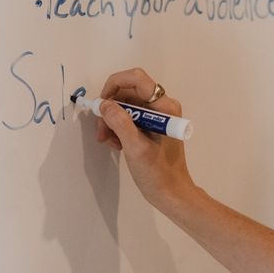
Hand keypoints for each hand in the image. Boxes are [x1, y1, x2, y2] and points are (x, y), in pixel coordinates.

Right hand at [91, 68, 198, 214]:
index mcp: (164, 107)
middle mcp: (162, 106)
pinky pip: (131, 117)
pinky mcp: (152, 126)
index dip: (114, 84)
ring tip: (108, 141)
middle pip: (129, 92)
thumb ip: (120, 122)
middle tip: (101, 131)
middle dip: (110, 108)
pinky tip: (116, 144)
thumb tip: (105, 104)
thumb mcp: (135, 148)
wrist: (172, 194)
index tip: (101, 104)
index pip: (136, 79)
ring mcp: (158, 116)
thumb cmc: (158, 173)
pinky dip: (119, 127)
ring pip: (127, 105)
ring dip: (112, 120)